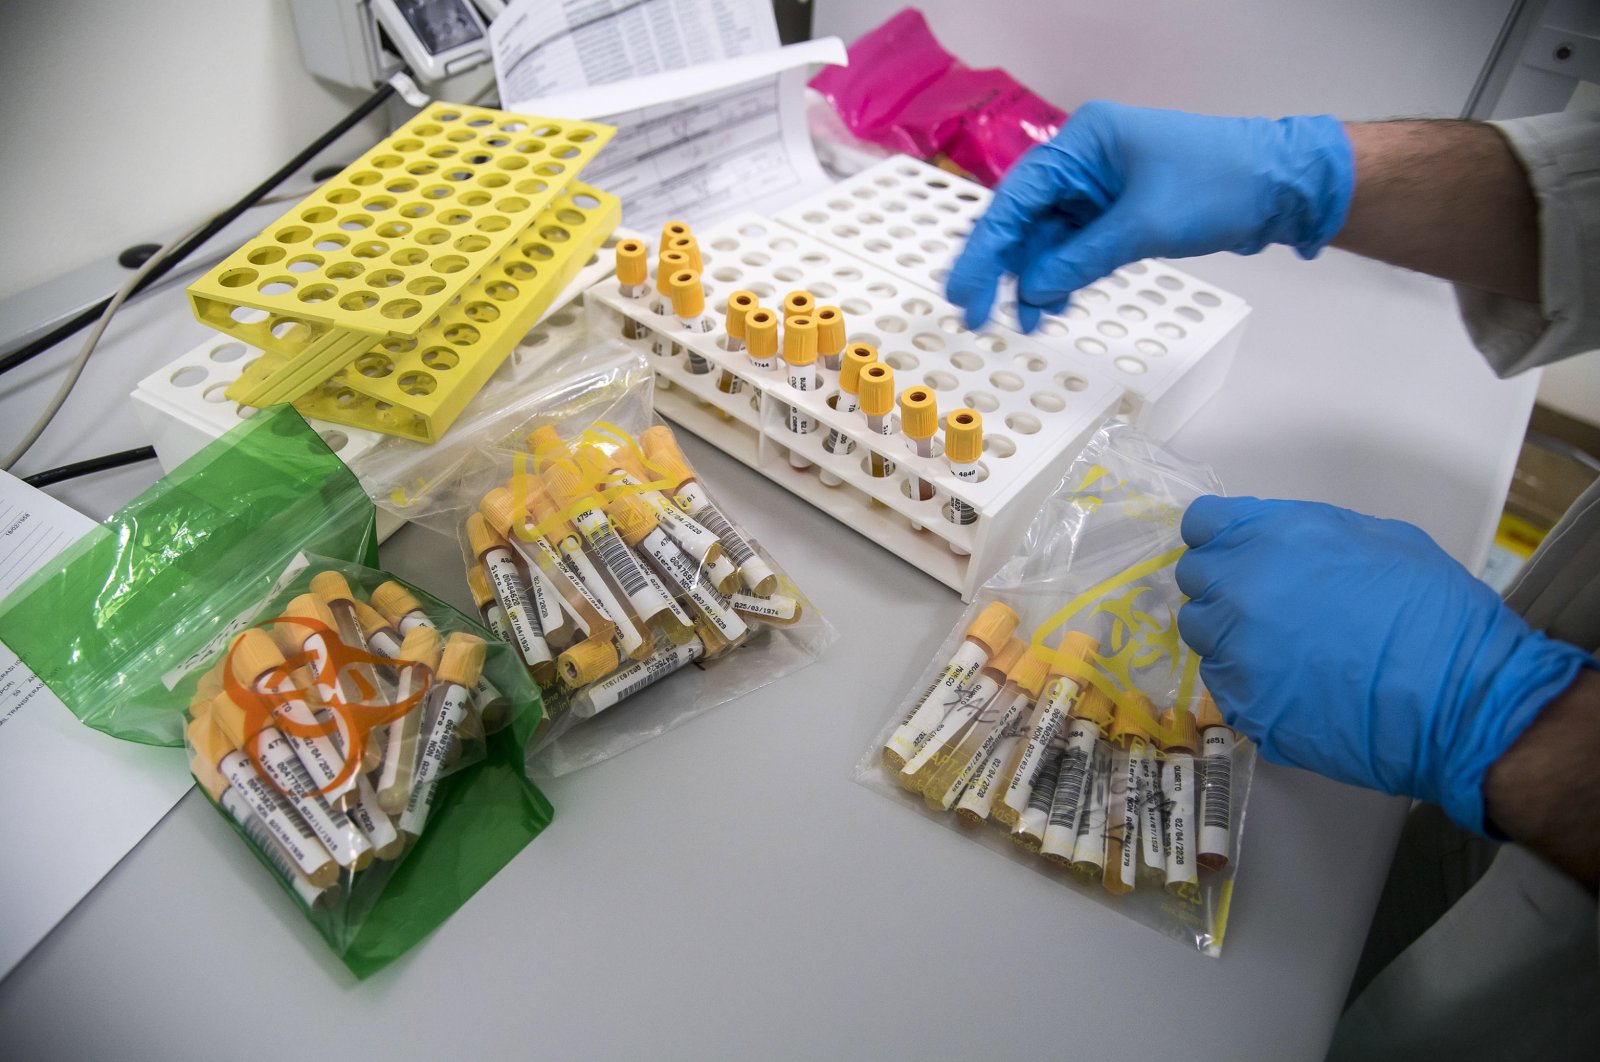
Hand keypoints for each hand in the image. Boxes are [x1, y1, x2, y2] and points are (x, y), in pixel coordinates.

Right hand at [945, 100, 1354, 331]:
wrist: (1284, 186)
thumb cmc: (1221, 185)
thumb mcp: (1145, 225)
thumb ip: (1082, 259)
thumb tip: (1034, 290)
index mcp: (1084, 143)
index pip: (1017, 197)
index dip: (986, 248)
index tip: (964, 290)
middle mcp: (1084, 161)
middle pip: (1025, 219)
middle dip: (1005, 269)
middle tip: (978, 314)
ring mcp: (1100, 187)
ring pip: (1048, 239)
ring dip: (1035, 280)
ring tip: (1027, 322)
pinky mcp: (1116, 212)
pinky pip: (1074, 247)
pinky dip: (1063, 277)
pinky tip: (1052, 306)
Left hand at [1174, 496, 1591, 830]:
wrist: (1459, 700)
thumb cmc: (1435, 612)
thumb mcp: (1380, 539)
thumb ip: (1310, 534)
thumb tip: (1282, 543)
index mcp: (1271, 536)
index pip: (1203, 525)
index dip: (1221, 537)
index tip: (1239, 551)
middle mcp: (1240, 589)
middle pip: (1197, 578)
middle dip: (1225, 583)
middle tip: (1269, 601)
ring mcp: (1236, 651)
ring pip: (1203, 633)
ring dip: (1230, 633)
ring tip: (1283, 646)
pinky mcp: (1243, 705)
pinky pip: (1224, 683)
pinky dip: (1247, 681)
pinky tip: (1292, 685)